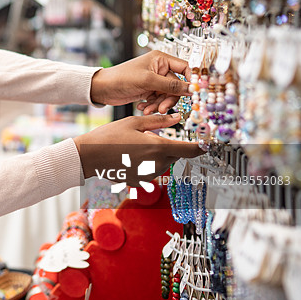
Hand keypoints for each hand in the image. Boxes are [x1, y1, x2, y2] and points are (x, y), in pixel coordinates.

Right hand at [73, 113, 202, 183]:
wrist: (89, 157)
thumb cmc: (109, 136)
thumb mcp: (134, 122)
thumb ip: (158, 121)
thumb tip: (177, 118)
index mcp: (158, 148)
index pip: (191, 150)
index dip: (203, 147)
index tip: (210, 143)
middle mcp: (157, 164)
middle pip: (176, 154)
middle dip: (172, 145)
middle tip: (154, 135)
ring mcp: (149, 175)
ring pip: (165, 162)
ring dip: (158, 153)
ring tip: (136, 144)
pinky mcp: (141, 181)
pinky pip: (152, 169)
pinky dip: (148, 162)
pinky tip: (131, 154)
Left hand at [90, 50, 190, 113]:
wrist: (102, 89)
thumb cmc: (120, 78)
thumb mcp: (148, 81)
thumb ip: (170, 86)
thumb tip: (191, 89)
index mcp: (160, 59)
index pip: (185, 68)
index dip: (190, 80)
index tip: (193, 93)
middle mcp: (159, 69)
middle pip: (177, 86)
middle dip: (169, 98)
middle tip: (162, 108)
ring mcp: (154, 81)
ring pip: (168, 96)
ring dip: (160, 104)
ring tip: (149, 109)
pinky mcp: (149, 91)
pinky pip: (159, 100)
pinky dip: (153, 106)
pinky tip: (143, 107)